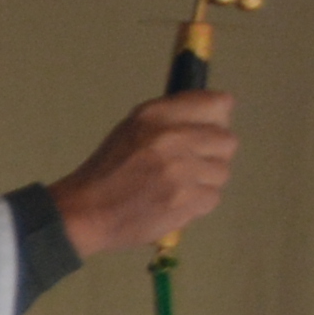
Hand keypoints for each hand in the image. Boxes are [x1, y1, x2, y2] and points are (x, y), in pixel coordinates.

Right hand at [50, 90, 235, 261]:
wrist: (85, 211)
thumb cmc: (108, 170)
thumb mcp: (133, 128)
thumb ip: (173, 118)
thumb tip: (216, 115)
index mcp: (158, 115)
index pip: (219, 103)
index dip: (216, 119)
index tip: (205, 130)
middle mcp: (174, 138)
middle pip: (228, 140)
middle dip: (214, 153)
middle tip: (192, 164)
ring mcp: (182, 171)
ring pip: (222, 172)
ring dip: (204, 181)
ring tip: (179, 186)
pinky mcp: (187, 200)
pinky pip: (213, 197)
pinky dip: (197, 203)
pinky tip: (175, 202)